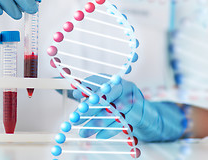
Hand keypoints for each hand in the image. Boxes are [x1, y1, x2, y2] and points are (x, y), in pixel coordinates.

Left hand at [72, 75, 186, 141]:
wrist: (142, 112)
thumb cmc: (116, 102)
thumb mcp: (103, 96)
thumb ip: (89, 94)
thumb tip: (75, 92)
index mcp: (114, 80)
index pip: (99, 81)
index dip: (87, 88)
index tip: (75, 95)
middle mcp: (124, 87)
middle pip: (106, 97)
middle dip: (89, 109)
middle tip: (75, 119)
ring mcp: (133, 100)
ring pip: (112, 113)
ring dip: (96, 124)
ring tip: (83, 132)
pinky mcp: (138, 114)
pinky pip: (122, 123)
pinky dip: (109, 131)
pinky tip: (98, 136)